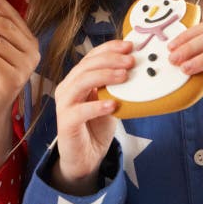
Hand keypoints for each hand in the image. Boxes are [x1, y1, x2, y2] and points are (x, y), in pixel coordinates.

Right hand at [51, 40, 133, 194]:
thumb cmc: (96, 126)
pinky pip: (80, 111)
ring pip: (80, 82)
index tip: (129, 46)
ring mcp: (65, 104)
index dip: (109, 48)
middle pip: (86, 66)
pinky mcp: (66, 123)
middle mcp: (67, 87)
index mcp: (77, 79)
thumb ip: (116, 86)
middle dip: (110, 60)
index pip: (91, 56)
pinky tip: (113, 105)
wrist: (85, 158)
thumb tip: (137, 68)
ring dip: (104, 76)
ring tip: (124, 76)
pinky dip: (97, 106)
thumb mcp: (109, 100)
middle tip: (131, 61)